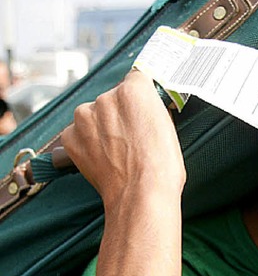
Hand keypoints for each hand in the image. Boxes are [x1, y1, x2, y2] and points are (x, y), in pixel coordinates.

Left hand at [62, 71, 185, 207]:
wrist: (140, 196)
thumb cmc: (161, 168)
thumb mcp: (169, 129)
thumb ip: (153, 110)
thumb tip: (148, 109)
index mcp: (135, 90)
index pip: (136, 79)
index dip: (141, 95)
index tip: (142, 106)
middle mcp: (106, 98)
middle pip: (113, 97)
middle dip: (121, 113)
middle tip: (133, 136)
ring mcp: (84, 118)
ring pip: (93, 114)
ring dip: (102, 126)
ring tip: (118, 149)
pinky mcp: (71, 137)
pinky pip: (78, 132)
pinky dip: (88, 142)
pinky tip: (104, 156)